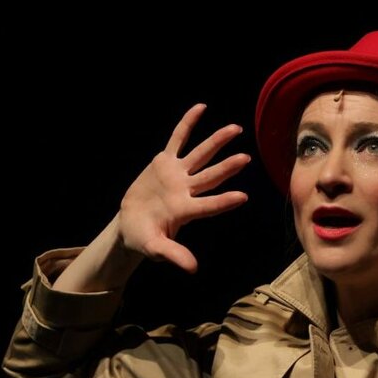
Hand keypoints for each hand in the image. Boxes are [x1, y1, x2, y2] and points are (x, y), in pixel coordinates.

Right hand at [118, 104, 250, 272]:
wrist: (130, 225)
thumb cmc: (144, 238)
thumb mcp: (155, 248)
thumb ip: (174, 255)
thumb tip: (193, 269)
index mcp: (185, 211)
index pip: (208, 205)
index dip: (223, 202)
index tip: (243, 198)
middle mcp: (186, 190)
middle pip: (211, 176)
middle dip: (228, 167)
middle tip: (247, 158)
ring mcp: (178, 175)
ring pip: (200, 154)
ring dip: (217, 141)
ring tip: (236, 129)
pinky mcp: (165, 163)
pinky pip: (178, 139)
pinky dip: (187, 124)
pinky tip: (201, 108)